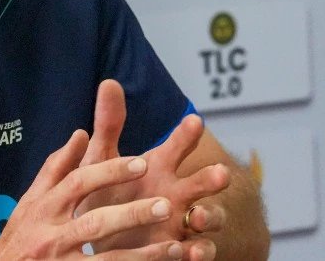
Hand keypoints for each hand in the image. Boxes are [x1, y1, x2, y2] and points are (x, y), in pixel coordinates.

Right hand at [0, 129, 186, 259]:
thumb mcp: (30, 199)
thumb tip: (80, 134)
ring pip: (106, 259)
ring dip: (142, 254)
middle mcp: (51, 235)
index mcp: (43, 207)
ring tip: (174, 245)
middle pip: (95, 222)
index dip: (110, 172)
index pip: (78, 183)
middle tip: (166, 205)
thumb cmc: (20, 235)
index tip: (142, 162)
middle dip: (132, 214)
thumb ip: (56, 168)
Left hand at [77, 80, 229, 260]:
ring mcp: (183, 223)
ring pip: (209, 218)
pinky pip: (199, 252)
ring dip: (209, 216)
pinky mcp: (181, 252)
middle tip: (220, 172)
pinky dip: (198, 251)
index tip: (194, 120)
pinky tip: (192, 251)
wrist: (110, 238)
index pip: (178, 146)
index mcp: (160, 167)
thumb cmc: (110, 192)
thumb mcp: (103, 159)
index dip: (186, 134)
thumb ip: (108, 125)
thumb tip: (108, 81)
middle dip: (212, 178)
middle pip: (203, 182)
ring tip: (199, 215)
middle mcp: (178, 193)